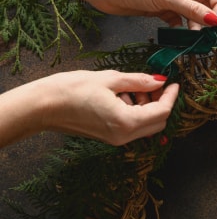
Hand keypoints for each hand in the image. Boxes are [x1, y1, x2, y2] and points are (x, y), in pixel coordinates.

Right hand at [0, 70, 178, 146]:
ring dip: (147, 107)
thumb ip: (138, 81)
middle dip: (160, 102)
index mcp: (127, 122)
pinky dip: (135, 112)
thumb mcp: (109, 79)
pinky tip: (122, 96)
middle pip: (158, 123)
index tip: (173, 82)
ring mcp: (117, 139)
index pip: (162, 112)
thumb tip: (158, 81)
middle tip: (154, 83)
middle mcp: (124, 136)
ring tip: (132, 87)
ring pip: (146, 126)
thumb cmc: (70, 90)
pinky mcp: (109, 137)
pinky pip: (132, 126)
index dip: (171, 96)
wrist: (41, 106)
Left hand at [84, 0, 216, 27]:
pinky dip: (181, 29)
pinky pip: (177, 19)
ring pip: (190, 12)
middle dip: (208, 17)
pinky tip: (183, 37)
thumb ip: (191, 9)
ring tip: (197, 39)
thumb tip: (215, 20)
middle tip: (212, 35)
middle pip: (202, 1)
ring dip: (195, 26)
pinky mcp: (159, 8)